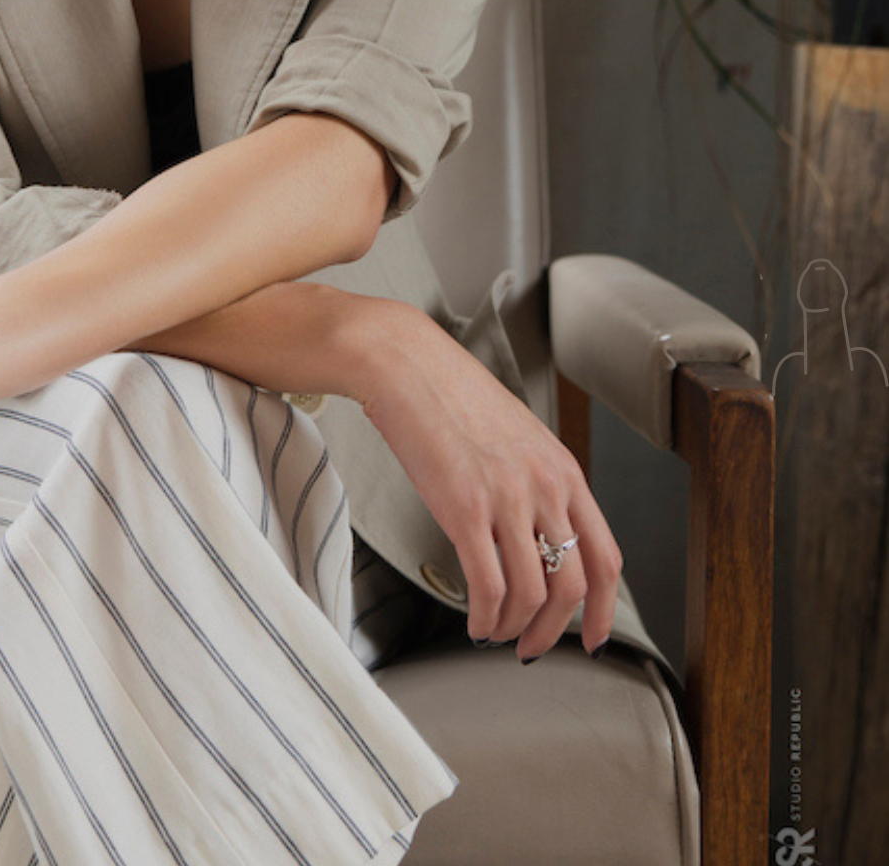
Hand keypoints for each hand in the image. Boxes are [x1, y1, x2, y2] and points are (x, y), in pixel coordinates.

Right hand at [357, 301, 621, 659]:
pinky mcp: (464, 508)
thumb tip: (537, 541)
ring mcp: (507, 498)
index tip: (590, 636)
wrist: (405, 363)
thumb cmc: (450, 394)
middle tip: (530, 647)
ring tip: (493, 632)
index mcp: (563, 470)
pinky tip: (473, 621)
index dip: (603, 610)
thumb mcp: (516, 437)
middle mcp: (544, 486)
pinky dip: (484, 617)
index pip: (605, 557)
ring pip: (531, 594)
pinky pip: (487, 586)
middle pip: (572, 586)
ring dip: (513, 629)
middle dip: (552, 631)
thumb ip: (536, 484)